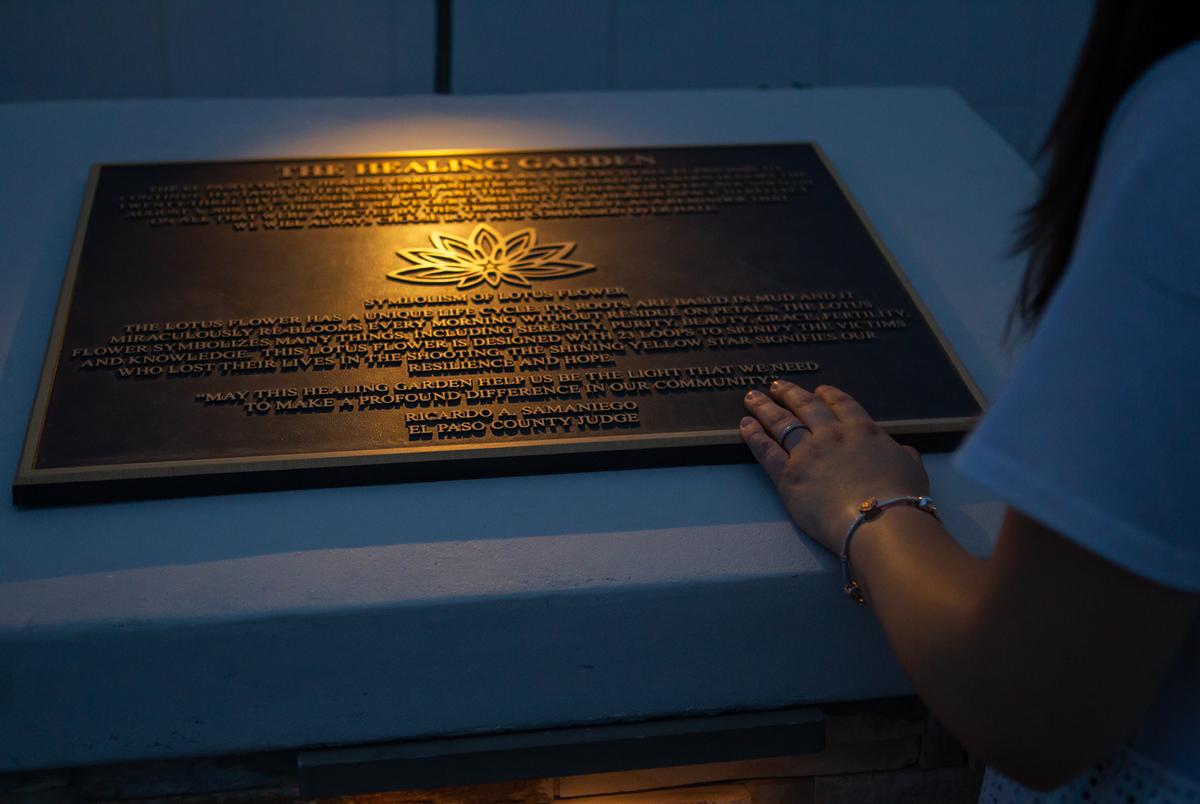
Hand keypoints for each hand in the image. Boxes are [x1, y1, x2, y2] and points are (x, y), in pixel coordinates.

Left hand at [740, 380, 928, 552]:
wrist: (879, 521)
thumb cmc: (901, 499)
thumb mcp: (913, 470)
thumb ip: (905, 457)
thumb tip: (906, 452)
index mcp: (863, 430)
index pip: (841, 404)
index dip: (828, 395)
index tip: (818, 389)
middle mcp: (832, 435)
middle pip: (806, 407)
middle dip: (789, 393)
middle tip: (776, 385)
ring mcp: (807, 453)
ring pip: (781, 423)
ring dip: (765, 407)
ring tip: (752, 397)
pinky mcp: (788, 475)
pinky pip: (766, 450)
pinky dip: (753, 435)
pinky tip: (744, 424)